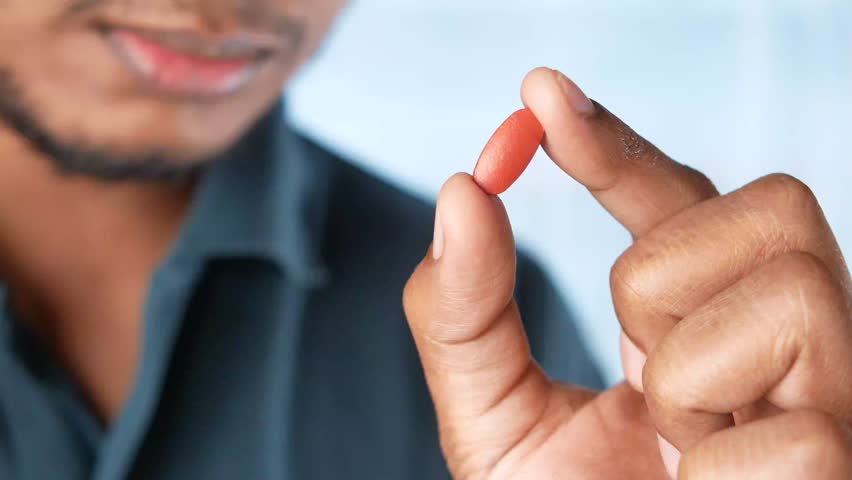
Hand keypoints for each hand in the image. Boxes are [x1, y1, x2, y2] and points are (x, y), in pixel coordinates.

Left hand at [403, 67, 851, 478]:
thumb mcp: (491, 423)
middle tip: (638, 360)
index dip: (614, 142)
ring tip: (676, 445)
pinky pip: (800, 430)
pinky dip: (718, 468)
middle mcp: (777, 346)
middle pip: (770, 206)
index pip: (675, 201)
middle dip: (663, 272)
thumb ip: (464, 314)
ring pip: (797, 285)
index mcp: (689, 325)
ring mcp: (834, 402)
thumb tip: (461, 191)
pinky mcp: (849, 464)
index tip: (538, 93)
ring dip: (693, 369)